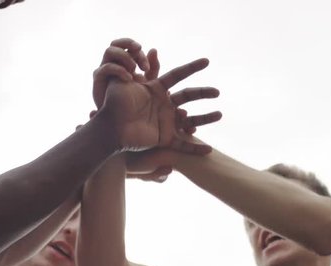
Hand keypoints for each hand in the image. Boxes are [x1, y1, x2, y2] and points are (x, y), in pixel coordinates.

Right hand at [92, 38, 151, 109]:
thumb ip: (152, 68)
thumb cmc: (135, 101)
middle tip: (139, 52)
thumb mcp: (148, 84)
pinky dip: (118, 70)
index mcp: (124, 62)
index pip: (128, 47)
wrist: (122, 119)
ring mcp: (104, 70)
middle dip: (129, 44)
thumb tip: (153, 49)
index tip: (146, 66)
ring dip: (124, 56)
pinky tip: (129, 79)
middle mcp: (112, 63)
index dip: (137, 50)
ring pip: (110, 51)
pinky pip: (106, 68)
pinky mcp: (98, 79)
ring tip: (134, 68)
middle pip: (116, 43)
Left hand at [101, 54, 221, 153]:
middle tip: (217, 92)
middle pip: (188, 96)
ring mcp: (166, 122)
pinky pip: (182, 145)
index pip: (178, 75)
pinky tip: (209, 151)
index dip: (192, 67)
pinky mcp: (164, 138)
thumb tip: (139, 49)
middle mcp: (163, 105)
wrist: (110, 128)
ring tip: (220, 114)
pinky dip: (195, 149)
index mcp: (156, 89)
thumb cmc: (114, 104)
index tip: (206, 61)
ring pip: (191, 120)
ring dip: (206, 118)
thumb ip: (135, 64)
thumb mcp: (123, 80)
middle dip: (203, 92)